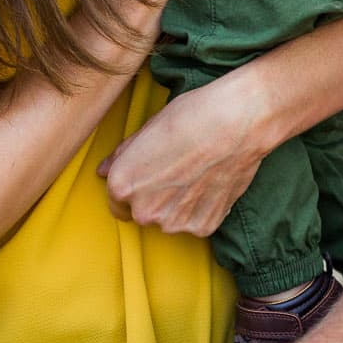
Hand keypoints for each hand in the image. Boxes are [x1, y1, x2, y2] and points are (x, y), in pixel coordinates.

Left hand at [97, 67, 269, 232]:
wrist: (238, 122)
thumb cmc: (192, 116)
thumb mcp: (148, 128)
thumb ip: (123, 155)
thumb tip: (104, 169)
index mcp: (122, 185)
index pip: (116, 202)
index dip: (133, 187)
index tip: (149, 176)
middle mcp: (144, 210)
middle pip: (144, 212)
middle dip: (156, 197)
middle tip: (178, 170)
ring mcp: (175, 223)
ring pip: (171, 219)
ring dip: (180, 205)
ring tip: (198, 174)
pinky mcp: (203, 226)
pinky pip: (197, 222)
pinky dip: (203, 208)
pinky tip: (212, 182)